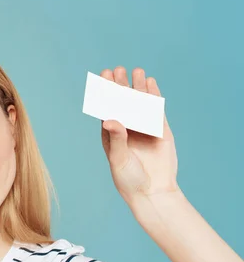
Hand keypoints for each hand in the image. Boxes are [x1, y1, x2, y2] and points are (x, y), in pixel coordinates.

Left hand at [100, 67, 179, 206]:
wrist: (153, 191)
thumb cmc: (129, 179)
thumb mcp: (119, 158)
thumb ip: (117, 139)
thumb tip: (108, 119)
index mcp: (111, 134)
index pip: (106, 109)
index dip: (104, 93)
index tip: (103, 76)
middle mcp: (126, 128)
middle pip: (122, 102)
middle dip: (119, 86)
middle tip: (118, 69)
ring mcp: (143, 128)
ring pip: (139, 103)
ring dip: (137, 87)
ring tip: (136, 70)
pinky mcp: (160, 130)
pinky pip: (155, 109)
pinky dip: (153, 96)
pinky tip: (150, 82)